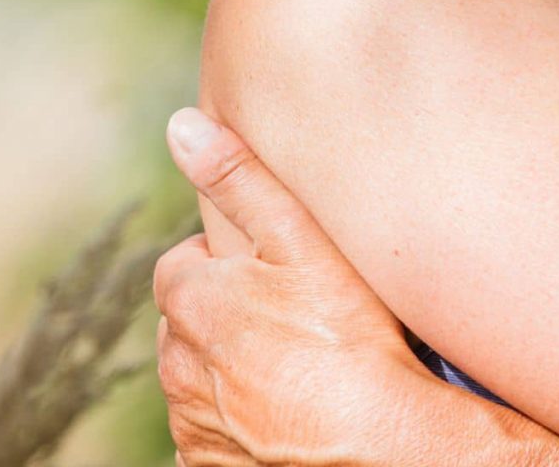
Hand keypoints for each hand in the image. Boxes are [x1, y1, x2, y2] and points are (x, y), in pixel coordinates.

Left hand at [154, 106, 440, 466]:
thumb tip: (180, 125)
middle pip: (189, 324)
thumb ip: (239, 177)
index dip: (226, 265)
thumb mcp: (300, 238)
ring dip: (229, 371)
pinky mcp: (210, 466)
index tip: (271, 273)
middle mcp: (176, 365)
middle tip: (289, 319)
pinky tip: (284, 413)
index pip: (181, 266)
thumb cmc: (347, 337)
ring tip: (293, 368)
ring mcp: (192, 423)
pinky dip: (235, 426)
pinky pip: (210, 437)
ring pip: (197, 381)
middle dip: (224, 317)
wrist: (381, 442)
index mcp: (189, 301)